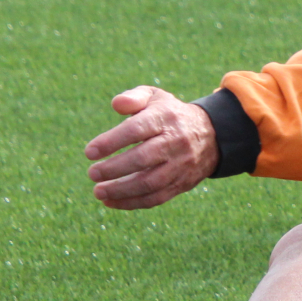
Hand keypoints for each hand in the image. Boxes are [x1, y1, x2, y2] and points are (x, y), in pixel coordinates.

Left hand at [84, 86, 218, 209]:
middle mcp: (176, 142)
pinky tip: (111, 202)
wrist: (212, 135)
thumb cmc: (170, 115)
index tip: (89, 152)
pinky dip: (132, 203)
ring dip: (121, 191)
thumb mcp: (155, 98)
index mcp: (166, 118)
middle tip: (92, 173)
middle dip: (114, 169)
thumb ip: (134, 97)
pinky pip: (157, 198)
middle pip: (143, 158)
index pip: (136, 130)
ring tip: (98, 192)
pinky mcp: (182, 183)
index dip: (111, 142)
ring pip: (150, 183)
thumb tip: (116, 104)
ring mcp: (181, 165)